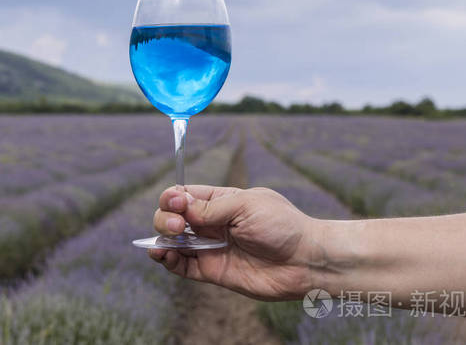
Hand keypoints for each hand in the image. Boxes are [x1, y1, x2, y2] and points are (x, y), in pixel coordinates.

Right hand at [148, 185, 316, 300]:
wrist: (304, 260)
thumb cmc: (282, 225)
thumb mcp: (246, 205)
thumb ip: (210, 208)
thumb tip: (180, 207)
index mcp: (221, 200)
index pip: (184, 195)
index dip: (173, 197)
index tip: (177, 203)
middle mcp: (212, 223)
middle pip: (173, 216)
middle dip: (166, 218)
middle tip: (178, 225)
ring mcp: (211, 247)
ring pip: (173, 241)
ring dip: (161, 238)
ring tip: (165, 243)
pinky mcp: (213, 270)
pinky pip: (182, 266)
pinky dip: (167, 260)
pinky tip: (162, 255)